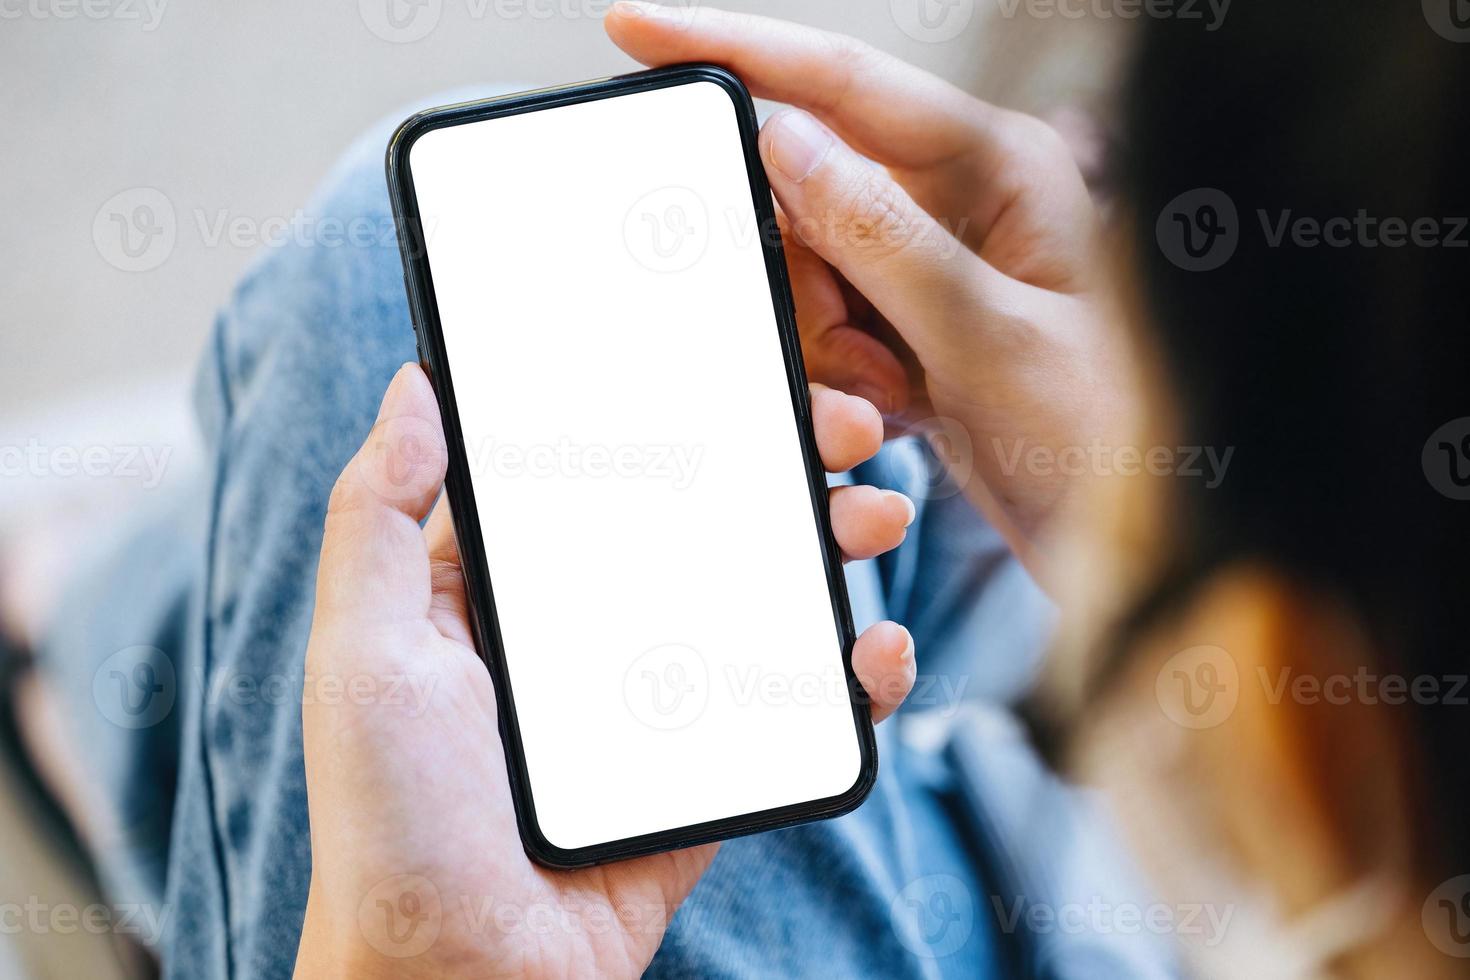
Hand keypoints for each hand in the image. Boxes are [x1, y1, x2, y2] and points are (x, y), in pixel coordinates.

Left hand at [294, 365, 917, 978]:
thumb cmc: (393, 825)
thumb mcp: (362, 656)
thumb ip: (376, 520)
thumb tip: (413, 389)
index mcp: (508, 586)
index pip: (602, 466)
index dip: (676, 407)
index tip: (740, 368)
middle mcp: (588, 626)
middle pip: (703, 516)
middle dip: (781, 461)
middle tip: (846, 431)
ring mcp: (656, 694)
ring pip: (761, 594)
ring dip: (829, 543)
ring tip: (876, 516)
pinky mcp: (707, 764)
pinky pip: (791, 705)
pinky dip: (848, 675)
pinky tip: (873, 652)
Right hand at [607, 3, 1128, 578]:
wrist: (1137, 546)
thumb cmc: (1111, 433)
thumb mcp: (989, 334)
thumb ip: (881, 234)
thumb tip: (786, 142)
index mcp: (996, 166)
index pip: (841, 81)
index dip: (731, 45)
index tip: (637, 28)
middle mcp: (961, 205)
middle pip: (807, 195)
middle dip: (803, 280)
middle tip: (855, 355)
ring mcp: (934, 271)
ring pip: (807, 274)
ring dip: (828, 347)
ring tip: (894, 401)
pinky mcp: (916, 333)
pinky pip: (829, 333)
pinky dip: (845, 382)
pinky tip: (901, 413)